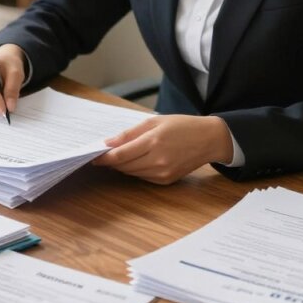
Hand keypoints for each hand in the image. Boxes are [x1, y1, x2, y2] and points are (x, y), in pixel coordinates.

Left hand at [92, 115, 233, 184]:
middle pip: (124, 166)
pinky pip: (142, 177)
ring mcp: (162, 172)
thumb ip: (129, 134)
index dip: (104, 157)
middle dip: (111, 161)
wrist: (209, 140)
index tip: (93, 156)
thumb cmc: (182, 126)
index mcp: (153, 142)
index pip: (120, 155)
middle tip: (103, 155)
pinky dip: (135, 170)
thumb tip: (108, 143)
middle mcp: (157, 160)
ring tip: (119, 156)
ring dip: (122, 166)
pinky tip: (138, 161)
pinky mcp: (166, 180)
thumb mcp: (154, 122)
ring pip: (131, 173)